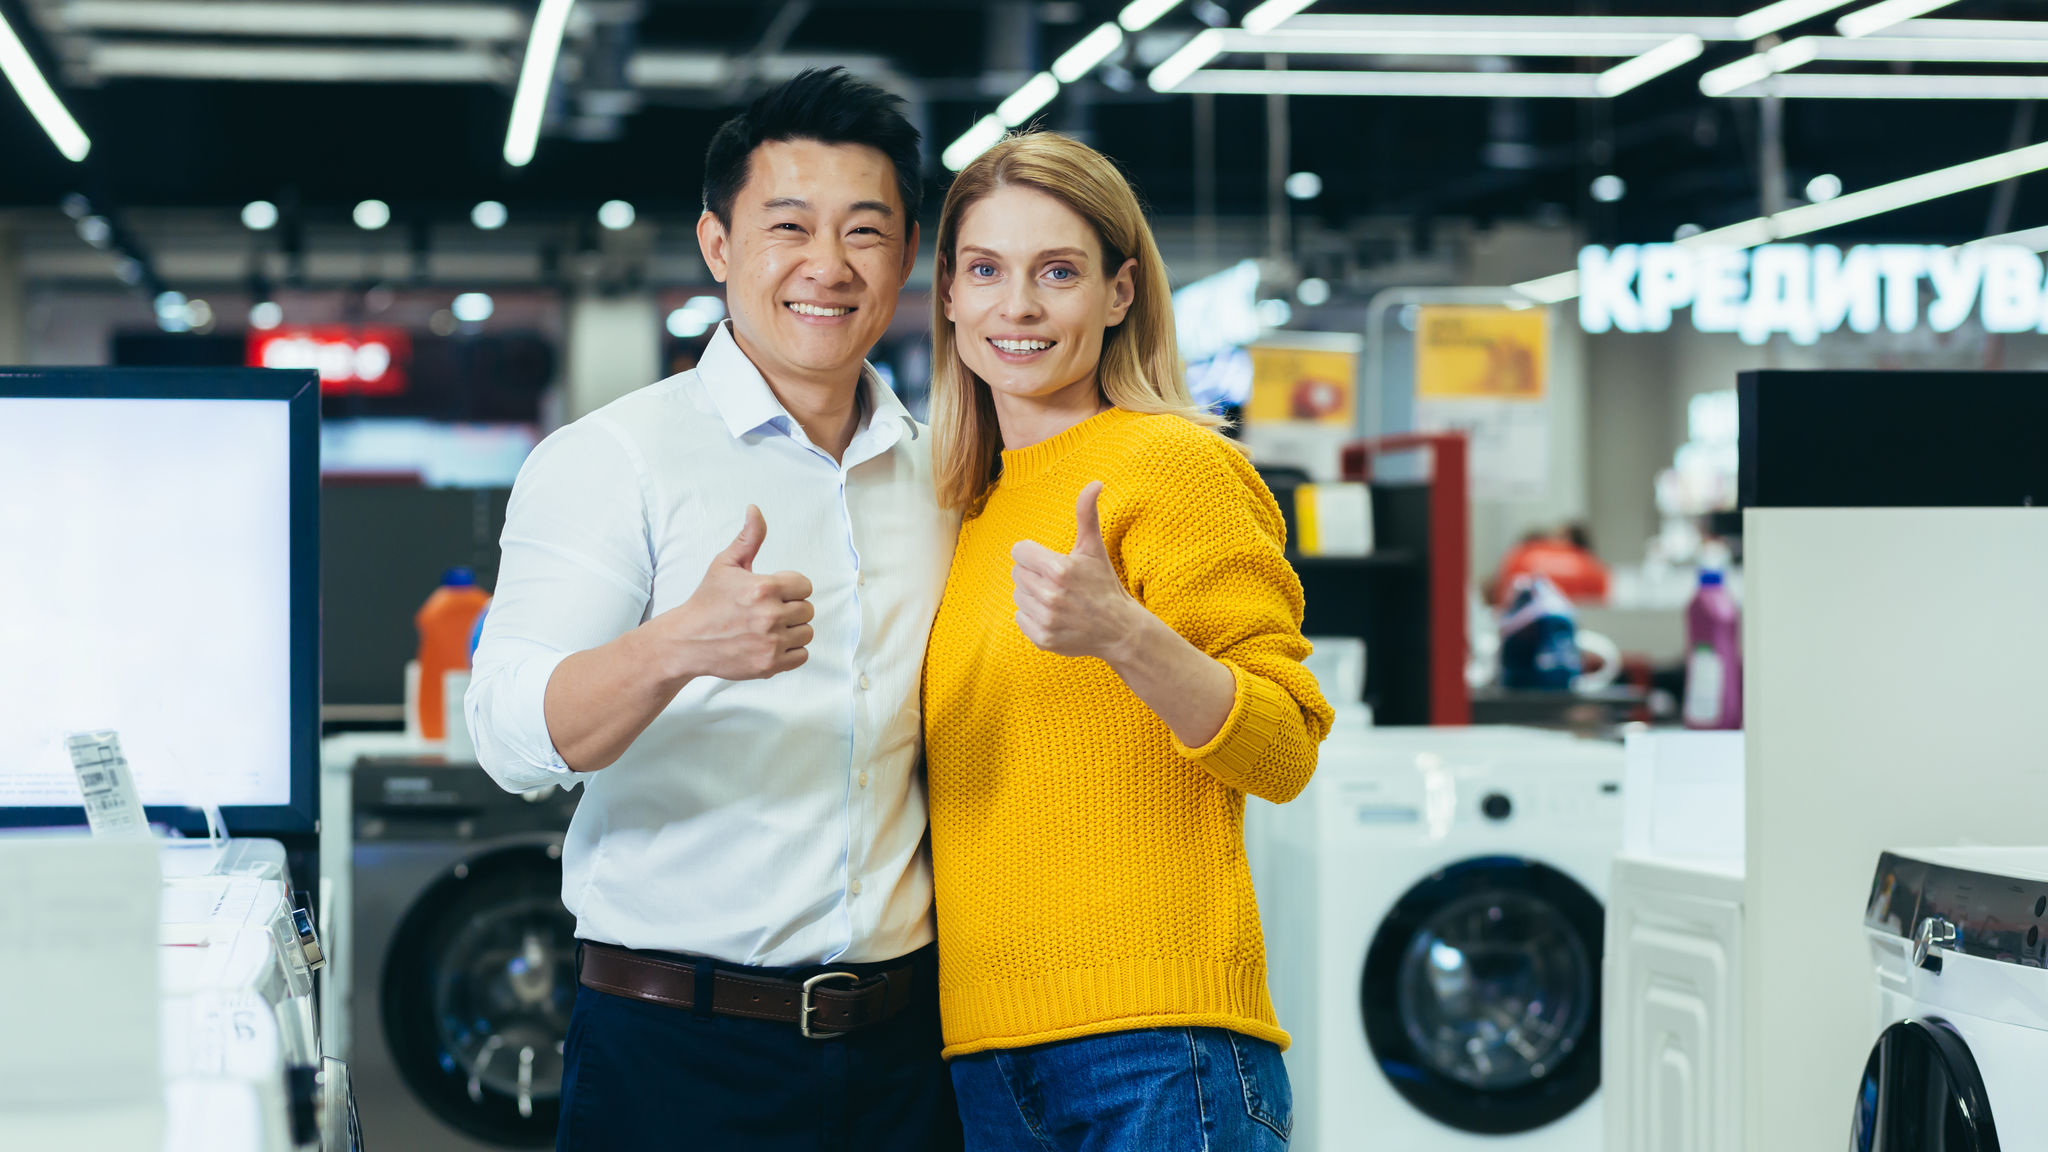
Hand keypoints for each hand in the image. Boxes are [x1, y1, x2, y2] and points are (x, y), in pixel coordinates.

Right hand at [646, 505, 813, 682]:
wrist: (687, 640)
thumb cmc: (707, 601)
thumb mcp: (725, 564)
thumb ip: (748, 538)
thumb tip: (755, 510)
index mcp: (763, 588)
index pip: (804, 586)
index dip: (791, 587)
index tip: (773, 592)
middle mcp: (770, 616)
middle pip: (807, 610)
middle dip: (791, 608)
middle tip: (768, 611)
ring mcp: (770, 642)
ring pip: (807, 632)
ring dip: (793, 630)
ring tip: (770, 627)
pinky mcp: (769, 665)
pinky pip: (802, 655)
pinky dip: (791, 651)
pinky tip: (772, 643)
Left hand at [1010, 482, 1145, 662]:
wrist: (1119, 629)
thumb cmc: (1103, 584)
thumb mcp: (1094, 548)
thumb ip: (1087, 514)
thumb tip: (1096, 482)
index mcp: (1059, 569)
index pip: (1019, 552)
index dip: (1033, 554)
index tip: (1050, 561)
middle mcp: (1050, 595)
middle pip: (1018, 573)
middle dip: (1035, 574)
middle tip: (1058, 581)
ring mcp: (1046, 619)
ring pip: (1018, 595)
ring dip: (1033, 595)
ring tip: (1058, 598)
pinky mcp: (1042, 639)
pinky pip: (1020, 618)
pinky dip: (1033, 616)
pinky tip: (1055, 615)